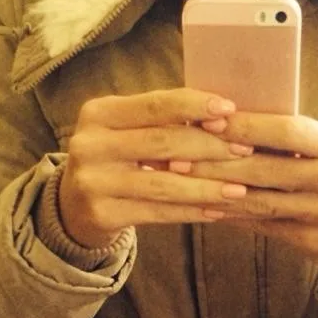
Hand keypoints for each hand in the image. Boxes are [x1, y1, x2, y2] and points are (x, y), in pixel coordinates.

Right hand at [58, 89, 252, 248]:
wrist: (72, 206)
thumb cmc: (116, 160)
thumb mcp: (127, 132)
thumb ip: (163, 121)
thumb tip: (225, 114)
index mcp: (99, 113)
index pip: (155, 104)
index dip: (195, 106)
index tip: (231, 109)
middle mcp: (89, 144)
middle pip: (162, 142)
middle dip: (209, 146)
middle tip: (246, 150)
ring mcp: (93, 181)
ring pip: (163, 183)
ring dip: (207, 186)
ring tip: (240, 189)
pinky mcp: (101, 214)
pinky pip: (157, 212)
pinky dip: (191, 211)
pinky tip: (217, 211)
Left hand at [184, 112, 317, 288]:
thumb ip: (291, 140)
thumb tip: (230, 120)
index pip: (286, 129)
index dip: (244, 125)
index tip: (205, 118)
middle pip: (266, 167)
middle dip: (217, 160)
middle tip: (175, 154)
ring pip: (260, 200)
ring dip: (216, 191)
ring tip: (180, 181)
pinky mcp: (313, 241)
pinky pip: (264, 226)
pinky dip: (233, 216)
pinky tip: (205, 207)